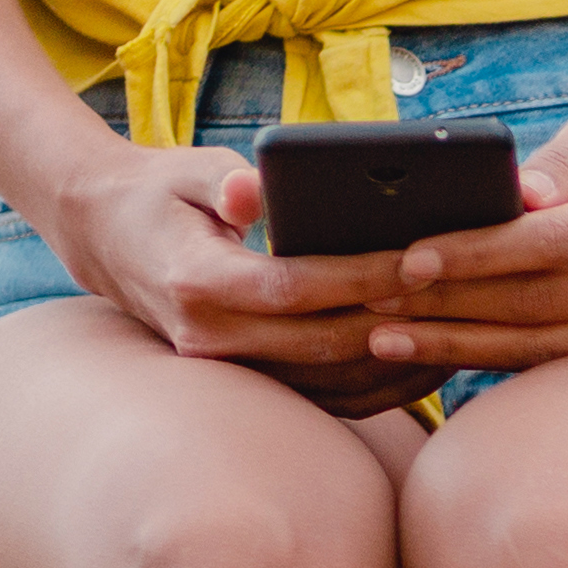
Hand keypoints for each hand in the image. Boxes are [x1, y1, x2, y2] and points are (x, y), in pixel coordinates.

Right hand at [42, 144, 439, 417]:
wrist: (105, 239)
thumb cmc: (161, 192)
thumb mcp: (189, 171)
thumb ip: (229, 182)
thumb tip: (257, 190)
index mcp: (197, 282)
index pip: (296, 287)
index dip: (362, 278)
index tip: (421, 259)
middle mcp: (210, 338)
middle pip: (324, 342)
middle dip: (398, 322)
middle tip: (462, 298)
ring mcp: (228, 370)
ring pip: (329, 379)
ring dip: (397, 362)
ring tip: (460, 331)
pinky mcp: (248, 382)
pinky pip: (325, 397)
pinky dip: (379, 385)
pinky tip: (428, 362)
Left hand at [360, 102, 567, 374]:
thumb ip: (561, 162)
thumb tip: (512, 195)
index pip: (546, 245)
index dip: (472, 256)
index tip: (406, 260)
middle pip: (535, 304)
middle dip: (445, 308)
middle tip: (369, 304)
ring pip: (543, 344)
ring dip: (458, 345)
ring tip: (385, 338)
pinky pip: (561, 358)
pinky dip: (497, 357)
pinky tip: (442, 352)